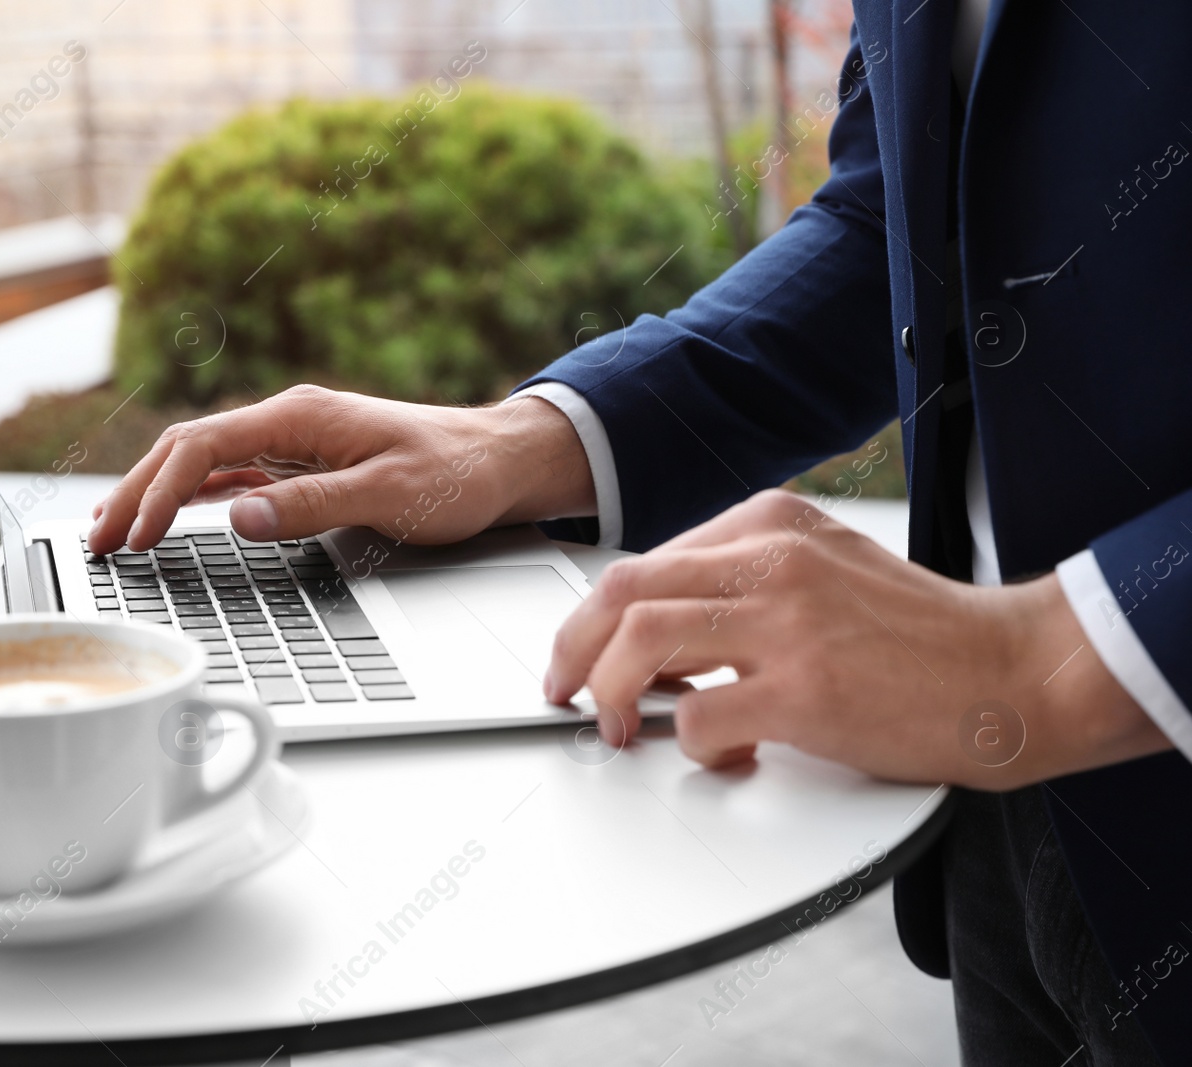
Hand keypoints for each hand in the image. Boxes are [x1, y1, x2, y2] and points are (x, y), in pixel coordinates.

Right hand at [87, 385, 594, 553]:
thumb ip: (311, 504)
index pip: (203, 447)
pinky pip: (232, 476)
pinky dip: (193, 499)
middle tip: (98, 541)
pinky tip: (171, 519)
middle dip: (137, 493)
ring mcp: (294, 442)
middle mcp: (289, 422)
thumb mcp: (389, 494)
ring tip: (116, 534)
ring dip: (156, 496)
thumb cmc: (458, 472)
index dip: (159, 492)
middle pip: (187, 450)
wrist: (502, 460)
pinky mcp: (304, 463)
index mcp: (301, 416)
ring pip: (203, 463)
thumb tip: (237, 516)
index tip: (135, 536)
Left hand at [545, 489, 1169, 787]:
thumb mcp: (824, 568)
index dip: (595, 616)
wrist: (1012, 670)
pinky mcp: (806, 691)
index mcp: (771, 524)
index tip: (582, 652)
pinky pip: (700, 718)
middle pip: (623, 591)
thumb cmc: (921, 632)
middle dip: (574, 649)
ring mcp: (787, 623)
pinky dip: (690, 744)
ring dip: (611, 691)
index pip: (646, 561)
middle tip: (568, 691)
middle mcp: (773, 561)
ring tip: (620, 725)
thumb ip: (742, 585)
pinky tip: (721, 753)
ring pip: (641, 640)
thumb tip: (660, 638)